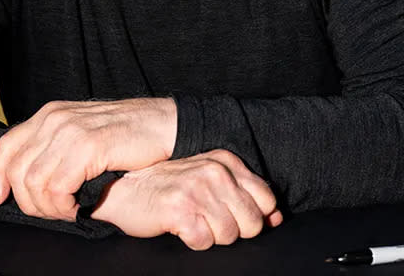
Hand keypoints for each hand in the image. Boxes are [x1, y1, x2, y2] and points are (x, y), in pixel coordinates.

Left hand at [0, 98, 175, 219]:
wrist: (165, 126)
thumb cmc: (126, 136)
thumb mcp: (82, 133)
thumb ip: (55, 147)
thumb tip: (26, 178)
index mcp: (50, 114)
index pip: (6, 146)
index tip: (0, 198)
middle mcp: (55, 118)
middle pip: (16, 171)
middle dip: (29, 202)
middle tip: (54, 211)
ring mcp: (71, 130)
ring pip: (34, 184)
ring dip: (49, 207)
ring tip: (70, 209)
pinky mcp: (88, 145)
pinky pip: (57, 188)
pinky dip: (63, 207)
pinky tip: (79, 207)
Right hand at [91, 149, 282, 249]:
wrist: (126, 188)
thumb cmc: (170, 186)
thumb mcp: (210, 179)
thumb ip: (245, 194)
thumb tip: (277, 218)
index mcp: (225, 161)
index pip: (266, 199)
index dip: (256, 217)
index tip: (236, 217)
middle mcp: (214, 171)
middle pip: (252, 222)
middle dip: (234, 230)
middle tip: (209, 220)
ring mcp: (197, 190)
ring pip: (230, 235)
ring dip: (212, 236)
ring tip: (194, 220)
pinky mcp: (180, 210)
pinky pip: (205, 242)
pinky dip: (194, 241)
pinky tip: (182, 226)